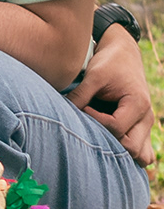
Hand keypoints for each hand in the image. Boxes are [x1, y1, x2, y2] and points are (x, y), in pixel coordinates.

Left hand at [68, 24, 155, 166]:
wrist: (123, 53)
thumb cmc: (109, 62)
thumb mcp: (94, 75)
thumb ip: (80, 95)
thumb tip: (62, 114)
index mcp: (138, 103)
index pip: (117, 128)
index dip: (96, 122)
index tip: (84, 108)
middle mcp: (146, 117)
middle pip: (131, 148)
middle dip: (108, 143)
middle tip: (91, 127)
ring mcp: (146, 125)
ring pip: (142, 155)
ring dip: (121, 152)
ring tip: (100, 137)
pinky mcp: (142, 128)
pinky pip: (143, 152)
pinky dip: (128, 152)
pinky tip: (109, 143)